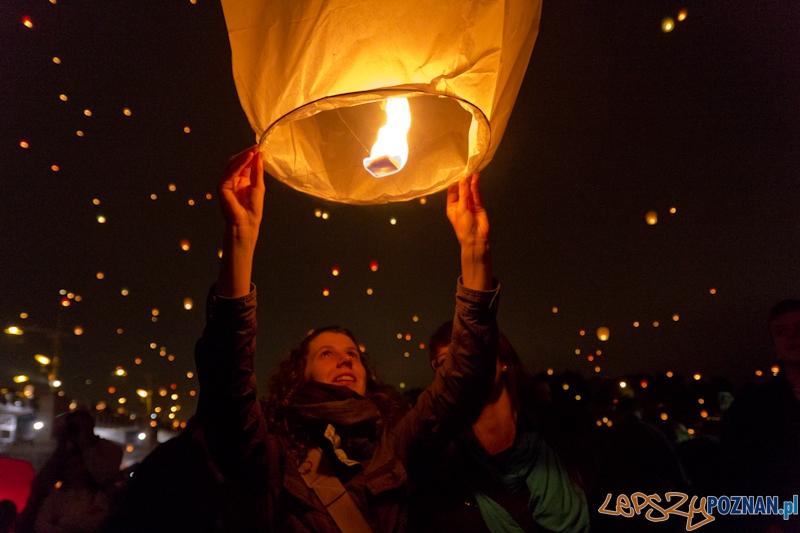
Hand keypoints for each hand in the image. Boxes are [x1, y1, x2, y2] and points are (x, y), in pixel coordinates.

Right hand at [215, 146, 264, 297]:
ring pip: (232, 165)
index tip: (259, 147)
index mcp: (240, 180)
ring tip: (253, 151)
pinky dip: (239, 164)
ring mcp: (225, 183)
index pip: (243, 163)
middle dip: (246, 153)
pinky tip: (248, 158)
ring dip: (243, 157)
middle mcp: (231, 180)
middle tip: (256, 147)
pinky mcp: (221, 187)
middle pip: (236, 161)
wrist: (246, 224)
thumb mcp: (258, 186)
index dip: (250, 155)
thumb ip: (257, 170)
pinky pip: (230, 173)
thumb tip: (260, 154)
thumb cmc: (253, 209)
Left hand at [446, 173, 488, 248]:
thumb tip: (462, 180)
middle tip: (467, 171)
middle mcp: (460, 205)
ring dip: (471, 182)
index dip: (455, 183)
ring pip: (470, 191)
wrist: (475, 239)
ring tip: (473, 173)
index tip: (459, 175)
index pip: (452, 191)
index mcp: (451, 206)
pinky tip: (476, 179)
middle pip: (462, 190)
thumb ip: (463, 194)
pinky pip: (477, 195)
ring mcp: (470, 205)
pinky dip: (476, 187)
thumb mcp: (460, 209)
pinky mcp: (478, 206)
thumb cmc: (464, 228)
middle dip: (464, 181)